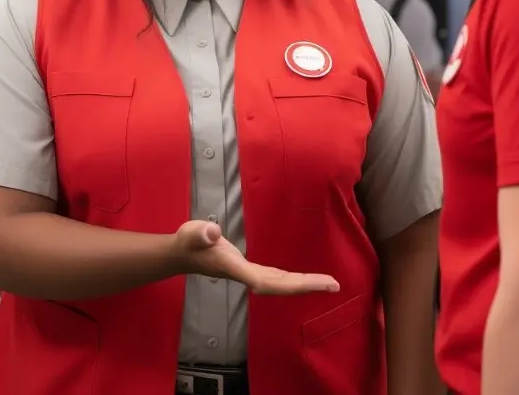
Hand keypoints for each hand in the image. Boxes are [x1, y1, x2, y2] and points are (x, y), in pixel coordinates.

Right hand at [174, 220, 339, 295]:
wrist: (183, 254)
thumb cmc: (188, 242)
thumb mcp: (192, 233)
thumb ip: (201, 234)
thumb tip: (212, 233)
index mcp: (234, 268)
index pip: (262, 280)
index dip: (284, 284)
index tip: (306, 285)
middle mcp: (246, 275)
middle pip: (279, 285)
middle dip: (306, 286)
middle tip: (334, 285)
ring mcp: (250, 274)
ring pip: (281, 284)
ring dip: (305, 284)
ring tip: (330, 284)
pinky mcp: (251, 270)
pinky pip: (278, 278)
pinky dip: (294, 279)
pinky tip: (306, 280)